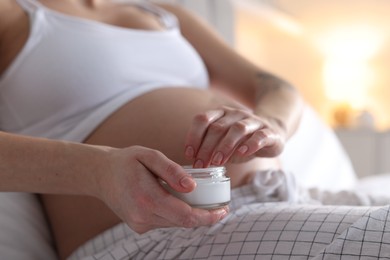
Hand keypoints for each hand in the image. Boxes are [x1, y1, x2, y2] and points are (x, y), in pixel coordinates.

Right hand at [95, 146, 228, 233]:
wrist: (100, 174)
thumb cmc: (126, 161)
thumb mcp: (149, 156)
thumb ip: (172, 170)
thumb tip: (192, 187)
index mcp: (147, 198)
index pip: (186, 216)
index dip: (208, 217)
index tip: (224, 210)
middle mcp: (143, 216)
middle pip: (184, 222)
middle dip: (204, 216)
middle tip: (218, 204)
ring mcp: (140, 224)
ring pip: (175, 223)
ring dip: (190, 214)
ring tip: (197, 198)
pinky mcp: (139, 226)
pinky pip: (165, 222)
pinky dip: (176, 213)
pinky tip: (176, 199)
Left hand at [184, 106, 285, 167]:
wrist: (273, 132)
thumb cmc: (241, 141)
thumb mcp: (223, 143)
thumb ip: (210, 148)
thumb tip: (195, 161)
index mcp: (221, 114)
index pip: (202, 119)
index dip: (193, 136)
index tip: (189, 154)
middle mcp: (235, 114)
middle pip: (217, 127)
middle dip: (206, 147)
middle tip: (201, 165)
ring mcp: (253, 121)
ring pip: (237, 129)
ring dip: (225, 146)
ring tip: (217, 162)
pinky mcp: (269, 132)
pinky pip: (259, 136)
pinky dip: (250, 144)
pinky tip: (242, 153)